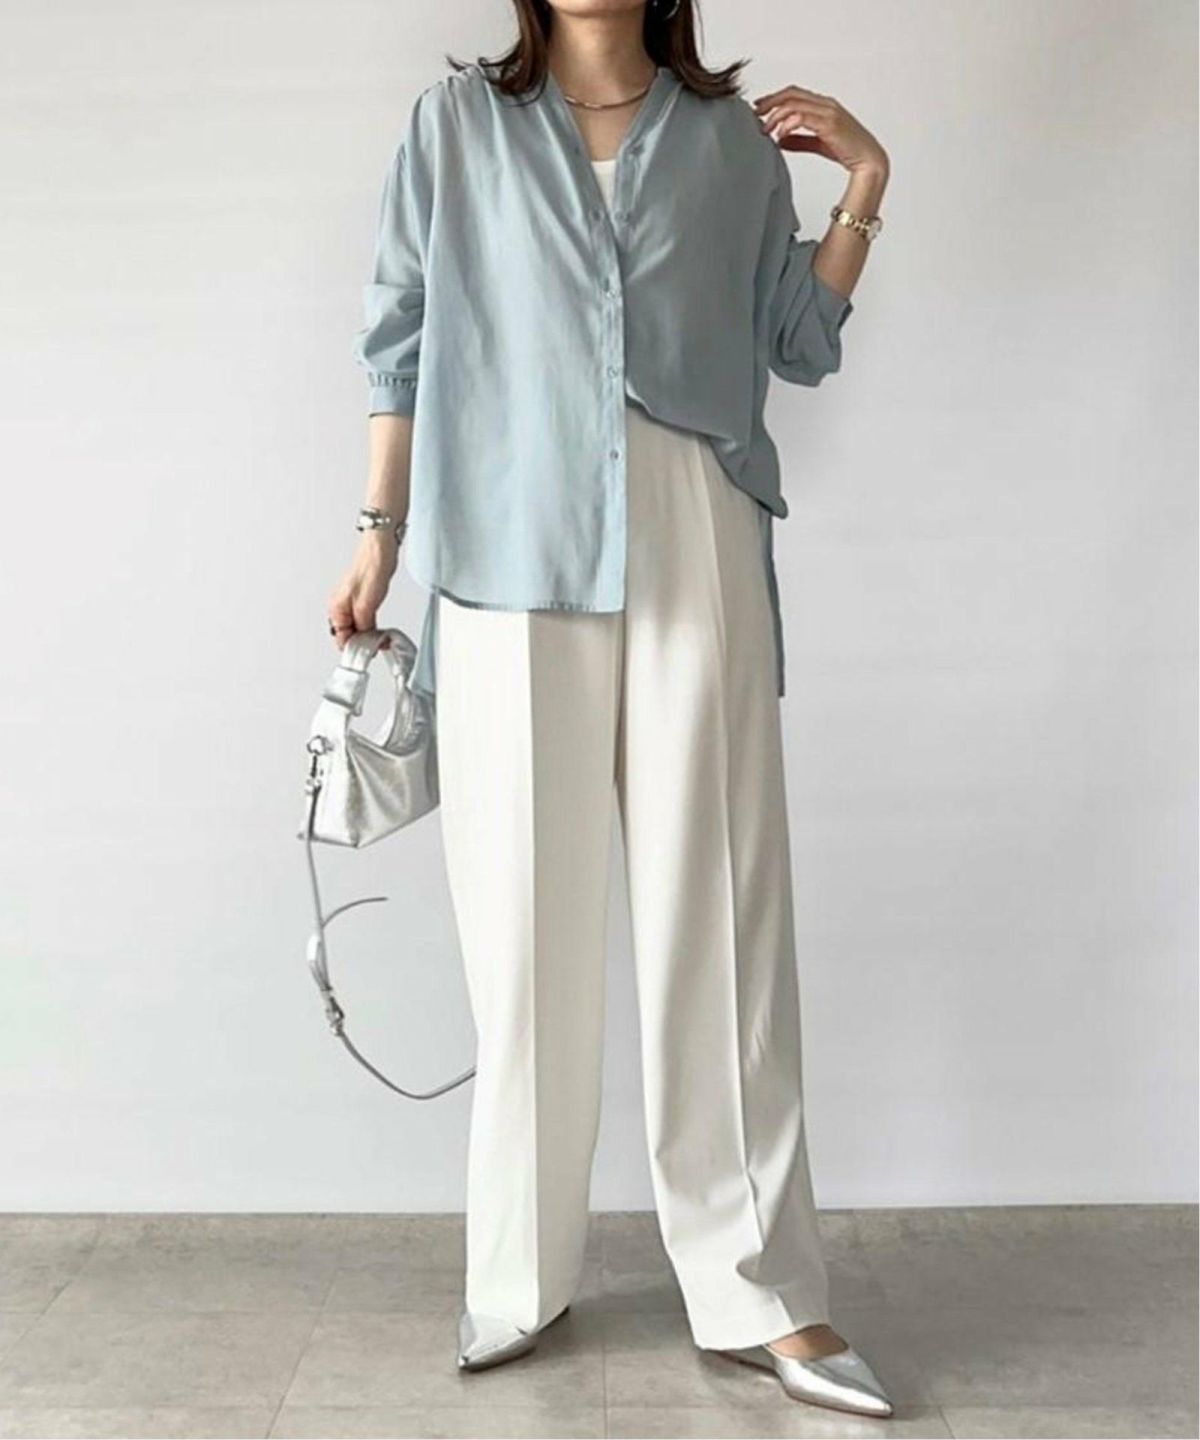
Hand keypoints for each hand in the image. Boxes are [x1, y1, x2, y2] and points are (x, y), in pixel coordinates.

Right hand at [327, 531, 398, 648]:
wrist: (380, 548)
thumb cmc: (371, 567)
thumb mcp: (367, 605)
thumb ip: (363, 626)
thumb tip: (364, 642)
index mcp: (336, 608)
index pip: (341, 639)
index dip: (356, 648)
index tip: (369, 652)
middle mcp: (340, 606)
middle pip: (348, 635)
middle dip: (363, 643)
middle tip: (379, 646)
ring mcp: (351, 602)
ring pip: (357, 628)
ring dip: (369, 635)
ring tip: (382, 639)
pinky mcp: (362, 598)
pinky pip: (364, 619)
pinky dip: (372, 627)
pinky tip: (380, 629)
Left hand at [752, 86, 888, 177]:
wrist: (869, 161)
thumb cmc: (848, 151)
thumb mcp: (818, 143)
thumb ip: (799, 140)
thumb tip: (780, 140)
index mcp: (824, 105)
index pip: (794, 93)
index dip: (775, 98)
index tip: (759, 108)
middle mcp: (826, 104)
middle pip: (791, 94)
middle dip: (770, 102)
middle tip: (755, 114)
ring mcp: (828, 112)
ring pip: (794, 104)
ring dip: (776, 116)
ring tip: (765, 129)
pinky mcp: (829, 124)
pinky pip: (802, 118)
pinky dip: (787, 125)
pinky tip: (780, 135)